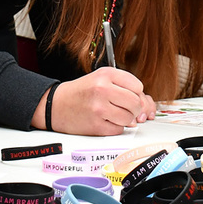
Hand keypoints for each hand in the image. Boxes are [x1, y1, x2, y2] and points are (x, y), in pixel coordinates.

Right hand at [35, 69, 155, 135]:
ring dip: (126, 119)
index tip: (130, 95)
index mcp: (106, 74)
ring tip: (114, 113)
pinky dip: (116, 127)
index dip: (137, 93)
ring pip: (130, 118)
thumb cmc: (82, 92)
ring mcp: (99, 108)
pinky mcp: (96, 125)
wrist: (56, 105)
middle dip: (134, 108)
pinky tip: (105, 120)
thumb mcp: (101, 79)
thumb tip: (146, 106)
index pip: (138, 86)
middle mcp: (102, 89)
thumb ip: (124, 87)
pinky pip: (119, 129)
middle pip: (136, 103)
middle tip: (125, 107)